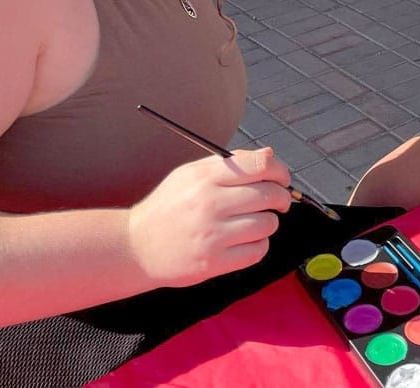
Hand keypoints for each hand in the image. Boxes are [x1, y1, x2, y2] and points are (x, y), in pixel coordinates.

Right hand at [127, 147, 291, 287]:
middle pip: (268, 195)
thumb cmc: (169, 206)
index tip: (283, 178)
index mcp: (205, 176)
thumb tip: (270, 156)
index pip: (259, 165)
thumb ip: (231, 162)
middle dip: (281, 197)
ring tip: (256, 221)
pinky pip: (257, 251)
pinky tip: (246, 240)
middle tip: (279, 201)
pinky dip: (259, 244)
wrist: (136, 246)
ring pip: (267, 224)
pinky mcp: (213, 262)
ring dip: (268, 222)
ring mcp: (212, 235)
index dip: (280, 170)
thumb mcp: (191, 173)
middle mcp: (209, 203)